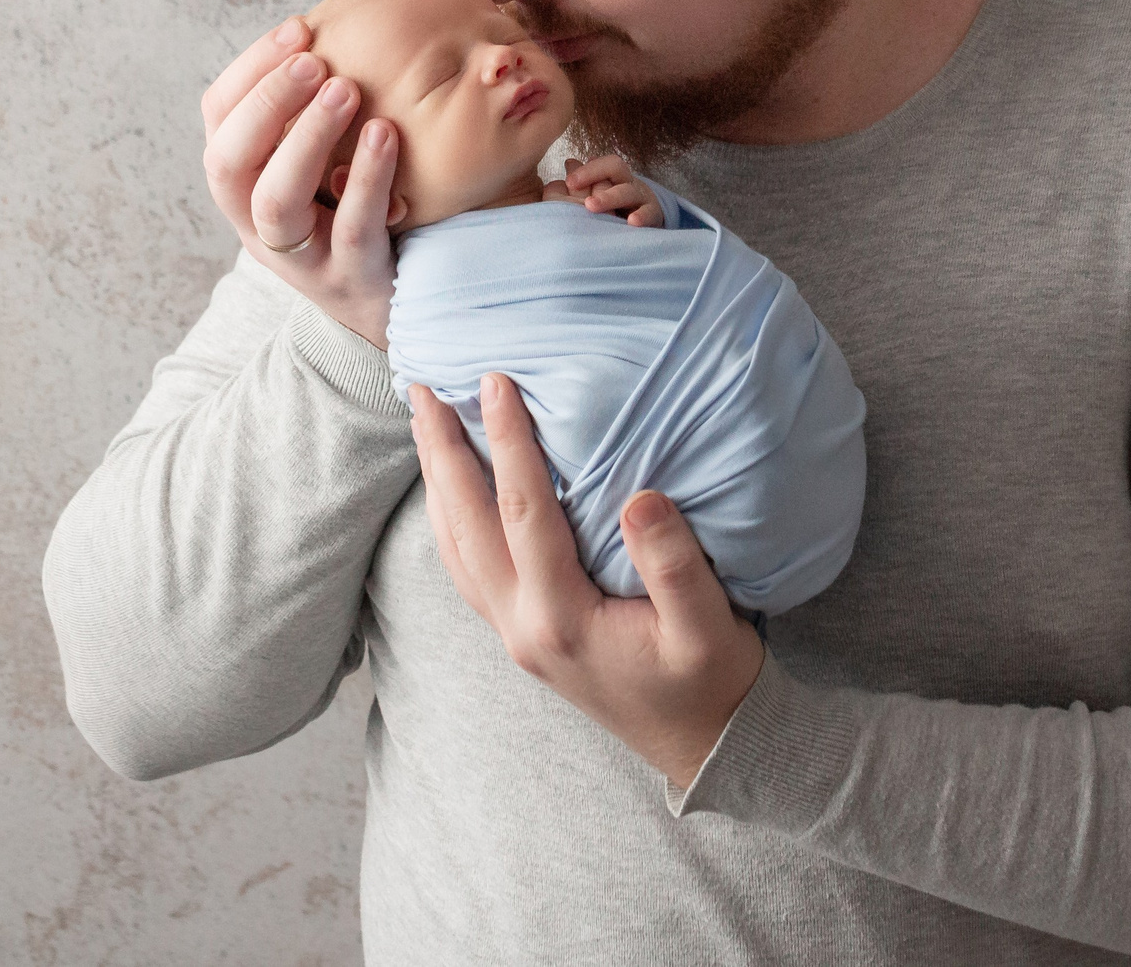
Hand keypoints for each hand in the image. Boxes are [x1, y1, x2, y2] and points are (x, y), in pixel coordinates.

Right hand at [201, 14, 402, 346]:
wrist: (396, 303)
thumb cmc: (360, 210)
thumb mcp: (325, 160)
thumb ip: (317, 108)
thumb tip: (345, 21)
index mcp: (243, 183)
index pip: (218, 118)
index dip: (250, 70)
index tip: (299, 28)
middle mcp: (257, 222)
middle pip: (229, 161)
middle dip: (265, 102)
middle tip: (314, 60)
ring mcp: (301, 255)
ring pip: (276, 200)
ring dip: (304, 138)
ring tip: (345, 89)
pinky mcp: (350, 277)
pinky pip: (350, 227)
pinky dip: (366, 178)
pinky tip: (387, 134)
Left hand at [409, 372, 763, 788]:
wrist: (701, 746)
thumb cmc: (710, 682)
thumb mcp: (709, 628)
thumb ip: (675, 566)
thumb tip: (641, 497)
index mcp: (561, 618)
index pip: (523, 514)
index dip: (508, 444)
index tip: (496, 383)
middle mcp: (522, 626)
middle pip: (465, 528)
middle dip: (442, 455)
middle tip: (421, 389)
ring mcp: (514, 634)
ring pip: (456, 550)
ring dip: (438, 484)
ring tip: (424, 425)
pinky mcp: (522, 634)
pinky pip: (469, 567)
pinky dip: (452, 519)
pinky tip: (453, 490)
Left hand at [542, 154, 663, 226]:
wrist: (648, 221)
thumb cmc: (616, 209)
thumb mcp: (600, 192)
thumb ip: (584, 182)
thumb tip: (569, 163)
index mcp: (614, 176)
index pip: (603, 163)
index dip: (588, 169)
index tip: (569, 182)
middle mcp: (628, 182)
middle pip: (616, 169)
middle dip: (594, 176)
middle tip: (575, 190)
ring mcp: (642, 199)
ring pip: (628, 192)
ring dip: (610, 197)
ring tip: (592, 206)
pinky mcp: (653, 216)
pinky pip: (649, 214)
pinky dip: (642, 216)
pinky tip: (632, 222)